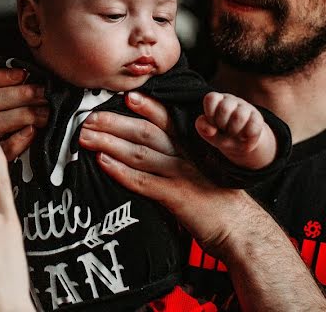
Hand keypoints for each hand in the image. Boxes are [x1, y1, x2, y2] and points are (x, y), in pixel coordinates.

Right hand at [0, 67, 48, 159]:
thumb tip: (21, 76)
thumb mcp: (2, 115)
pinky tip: (33, 132)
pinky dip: (18, 139)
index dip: (1, 77)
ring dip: (23, 114)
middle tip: (45, 93)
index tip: (24, 73)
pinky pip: (2, 150)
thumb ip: (7, 97)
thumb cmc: (6, 139)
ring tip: (45, 113)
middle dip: (21, 94)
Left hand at [79, 92, 325, 309]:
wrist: (240, 229)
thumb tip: (154, 148)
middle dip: (113, 122)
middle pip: (144, 132)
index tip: (125, 96)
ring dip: (108, 143)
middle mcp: (185, 155)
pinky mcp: (175, 197)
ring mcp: (180, 175)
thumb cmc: (219, 199)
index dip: (146, 106)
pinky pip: (143, 182)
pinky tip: (102, 163)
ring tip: (85, 137)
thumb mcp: (204, 169)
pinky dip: (120, 171)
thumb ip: (182, 156)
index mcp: (191, 146)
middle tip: (87, 118)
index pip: (166, 120)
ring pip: (139, 153)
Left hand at [196, 92, 277, 169]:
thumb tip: (210, 130)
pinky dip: (246, 136)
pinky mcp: (258, 117)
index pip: (211, 98)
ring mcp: (246, 107)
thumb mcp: (210, 134)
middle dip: (222, 124)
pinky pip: (253, 126)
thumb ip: (204, 129)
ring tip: (234, 134)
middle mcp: (232, 101)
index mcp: (218, 101)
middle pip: (225, 108)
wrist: (242, 143)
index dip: (210, 114)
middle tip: (224, 129)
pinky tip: (244, 137)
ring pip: (239, 116)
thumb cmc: (223, 134)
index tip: (213, 123)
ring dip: (234, 131)